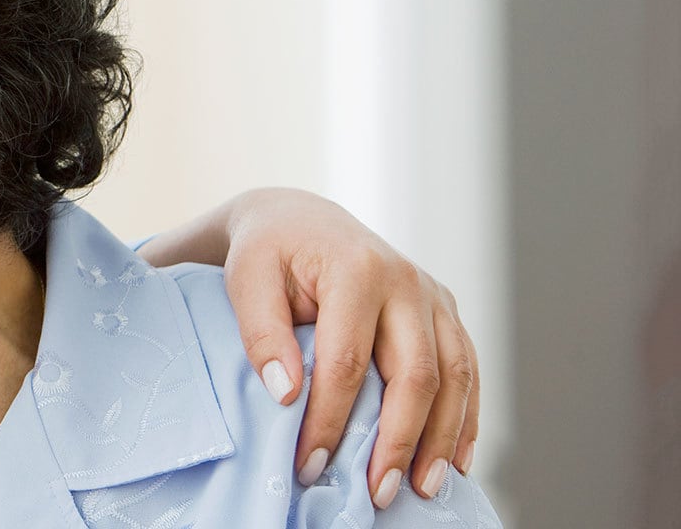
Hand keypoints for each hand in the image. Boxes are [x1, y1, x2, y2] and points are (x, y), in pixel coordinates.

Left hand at [210, 188, 481, 506]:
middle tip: (377, 494)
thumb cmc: (269, 253)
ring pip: (455, 377)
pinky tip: (455, 460)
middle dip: (398, 441)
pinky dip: (465, 417)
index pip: (348, 361)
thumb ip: (262, 332)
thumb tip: (286, 393)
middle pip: (416, 374)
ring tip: (422, 489)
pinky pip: (468, 370)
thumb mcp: (247, 279)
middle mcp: (408, 281)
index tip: (309, 465)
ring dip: (442, 438)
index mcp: (357, 269)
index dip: (330, 420)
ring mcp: (435, 297)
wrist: (301, 220)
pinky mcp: (447, 313)